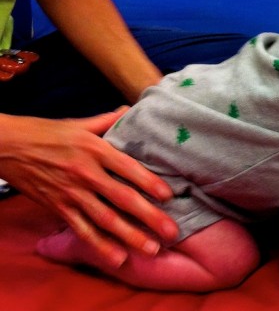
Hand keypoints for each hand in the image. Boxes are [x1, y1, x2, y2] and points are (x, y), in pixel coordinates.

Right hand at [0, 108, 178, 267]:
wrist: (7, 146)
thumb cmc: (47, 133)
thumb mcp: (80, 123)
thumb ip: (107, 120)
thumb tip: (130, 111)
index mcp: (95, 149)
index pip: (128, 168)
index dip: (149, 182)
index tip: (169, 196)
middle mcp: (85, 173)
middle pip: (122, 198)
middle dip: (149, 216)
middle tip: (172, 232)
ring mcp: (72, 193)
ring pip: (105, 219)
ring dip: (130, 236)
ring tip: (152, 249)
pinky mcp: (59, 208)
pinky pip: (82, 230)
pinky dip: (100, 246)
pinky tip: (118, 258)